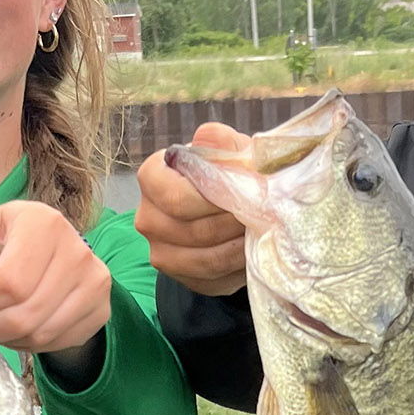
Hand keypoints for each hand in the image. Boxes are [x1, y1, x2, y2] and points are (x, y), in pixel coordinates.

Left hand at [0, 199, 110, 353]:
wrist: (58, 247)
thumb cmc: (14, 237)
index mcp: (45, 224)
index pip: (10, 284)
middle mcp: (77, 251)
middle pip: (26, 314)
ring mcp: (95, 282)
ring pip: (41, 334)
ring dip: (11, 339)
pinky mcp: (102, 309)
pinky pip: (59, 342)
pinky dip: (33, 344)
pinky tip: (21, 330)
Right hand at [135, 119, 249, 295]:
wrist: (218, 210)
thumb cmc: (222, 174)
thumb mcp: (226, 153)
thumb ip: (221, 143)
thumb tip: (208, 136)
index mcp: (152, 178)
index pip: (175, 197)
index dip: (215, 199)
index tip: (246, 193)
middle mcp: (148, 218)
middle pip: (195, 230)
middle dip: (235, 223)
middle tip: (265, 215)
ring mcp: (161, 252)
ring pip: (206, 259)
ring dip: (240, 247)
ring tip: (263, 232)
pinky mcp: (181, 277)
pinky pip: (213, 278)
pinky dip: (238, 266)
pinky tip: (253, 249)